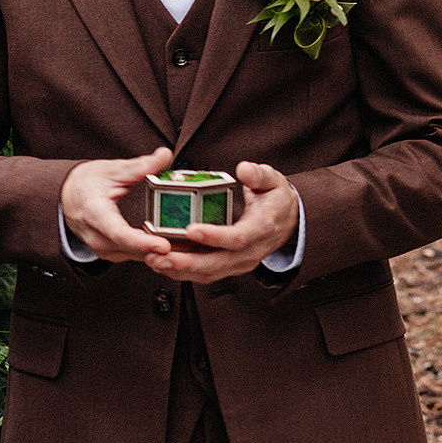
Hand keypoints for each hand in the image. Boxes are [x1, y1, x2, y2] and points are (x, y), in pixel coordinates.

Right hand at [59, 144, 181, 271]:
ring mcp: (102, 248)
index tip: (163, 245)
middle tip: (190, 246)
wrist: (66, 197)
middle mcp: (97, 237)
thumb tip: (164, 155)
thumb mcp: (113, 170)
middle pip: (132, 250)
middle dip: (161, 251)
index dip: (143, 242)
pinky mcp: (110, 253)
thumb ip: (140, 166)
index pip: (120, 234)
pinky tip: (172, 246)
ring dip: (159, 254)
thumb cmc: (86, 183)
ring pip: (135, 257)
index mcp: (96, 214)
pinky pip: (133, 256)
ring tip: (188, 247)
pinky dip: (151, 253)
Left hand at [149, 160, 300, 283]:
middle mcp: (250, 252)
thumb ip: (259, 175)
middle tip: (160, 256)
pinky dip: (182, 272)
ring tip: (154, 261)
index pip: (237, 238)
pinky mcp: (229, 267)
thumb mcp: (274, 182)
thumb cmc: (276, 201)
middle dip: (186, 262)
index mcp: (261, 229)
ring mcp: (239, 263)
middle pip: (217, 263)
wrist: (287, 223)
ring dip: (180, 270)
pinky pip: (205, 273)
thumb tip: (244, 169)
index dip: (214, 236)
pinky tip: (163, 263)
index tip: (191, 229)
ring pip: (208, 273)